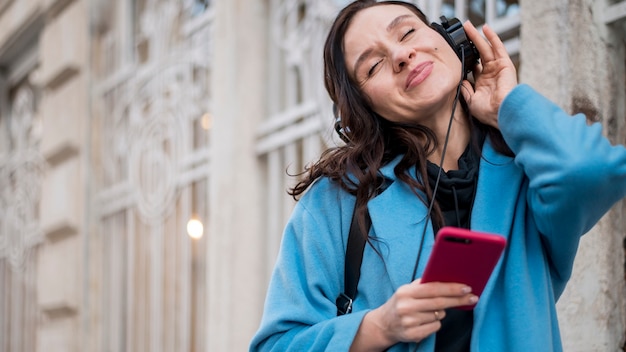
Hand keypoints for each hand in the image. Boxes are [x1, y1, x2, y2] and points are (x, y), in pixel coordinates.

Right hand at [350, 280, 477, 350]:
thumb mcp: (407, 290)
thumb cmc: (401, 303)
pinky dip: (435, 323)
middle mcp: (406, 307)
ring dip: (441, 312)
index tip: (466, 288)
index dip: (451, 288)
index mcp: (405, 292)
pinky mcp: (413, 334)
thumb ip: (423, 284)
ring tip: (430, 310)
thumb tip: (447, 278)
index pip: (433, 289)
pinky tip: (426, 320)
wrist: (384, 324)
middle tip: (472, 298)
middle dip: (458, 300)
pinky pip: (435, 327)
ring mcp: (409, 322)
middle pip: (439, 303)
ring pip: (439, 316)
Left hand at [461, 21, 517, 128]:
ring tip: (469, 26)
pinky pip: (498, 48)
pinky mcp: (505, 64)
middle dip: (471, 42)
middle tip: (463, 31)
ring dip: (478, 36)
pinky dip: (492, 37)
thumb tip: (460, 81)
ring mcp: (498, 68)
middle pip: (479, 54)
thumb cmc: (488, 112)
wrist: (500, 113)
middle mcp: (491, 74)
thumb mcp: (471, 101)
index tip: (458, 51)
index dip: (467, 58)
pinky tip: (485, 29)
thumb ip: (465, 90)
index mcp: (483, 84)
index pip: (474, 67)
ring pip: (486, 48)